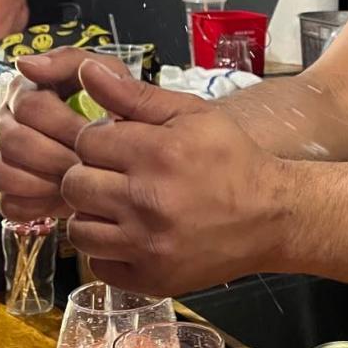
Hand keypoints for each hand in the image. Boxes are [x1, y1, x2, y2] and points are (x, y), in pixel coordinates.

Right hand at [0, 48, 131, 221]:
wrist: (132, 159)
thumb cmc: (121, 115)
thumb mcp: (110, 76)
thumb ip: (73, 63)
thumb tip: (27, 63)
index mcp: (28, 90)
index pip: (30, 106)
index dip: (65, 125)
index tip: (94, 134)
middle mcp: (10, 121)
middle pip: (14, 141)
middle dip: (58, 155)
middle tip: (90, 163)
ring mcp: (6, 157)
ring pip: (2, 172)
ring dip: (45, 180)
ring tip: (79, 179)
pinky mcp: (11, 191)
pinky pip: (9, 202)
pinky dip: (37, 204)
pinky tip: (64, 198)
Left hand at [61, 62, 283, 295]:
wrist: (273, 216)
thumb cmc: (233, 160)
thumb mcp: (193, 115)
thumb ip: (135, 95)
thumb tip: (86, 69)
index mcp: (158, 153)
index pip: (87, 141)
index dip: (100, 141)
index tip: (120, 148)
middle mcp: (148, 201)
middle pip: (74, 185)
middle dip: (90, 176)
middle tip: (117, 177)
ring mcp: (148, 245)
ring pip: (79, 230)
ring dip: (94, 216)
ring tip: (121, 208)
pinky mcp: (151, 278)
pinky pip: (98, 265)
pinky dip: (109, 251)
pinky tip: (132, 236)